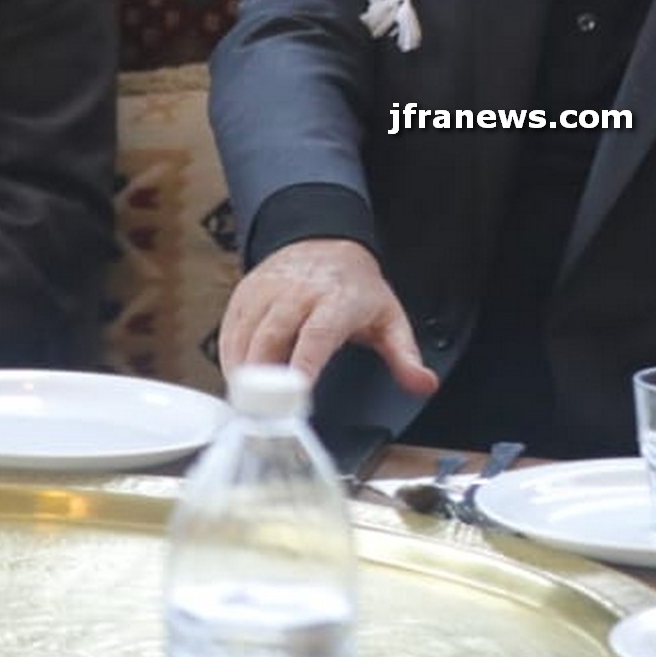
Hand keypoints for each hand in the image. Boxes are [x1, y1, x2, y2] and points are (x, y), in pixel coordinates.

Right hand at [218, 237, 436, 393]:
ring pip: (246, 333)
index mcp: (337, 299)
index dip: (305, 362)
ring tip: (246, 406)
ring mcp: (268, 291)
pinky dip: (230, 359)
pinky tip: (236, 384)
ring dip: (243, 372)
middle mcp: (298, 292)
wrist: (323, 242)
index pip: (318, 333)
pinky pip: (230, 330)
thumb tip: (424, 384)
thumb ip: (404, 355)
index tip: (297, 392)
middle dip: (264, 375)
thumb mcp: (389, 318)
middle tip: (263, 414)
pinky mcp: (245, 294)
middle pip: (273, 334)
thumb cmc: (355, 289)